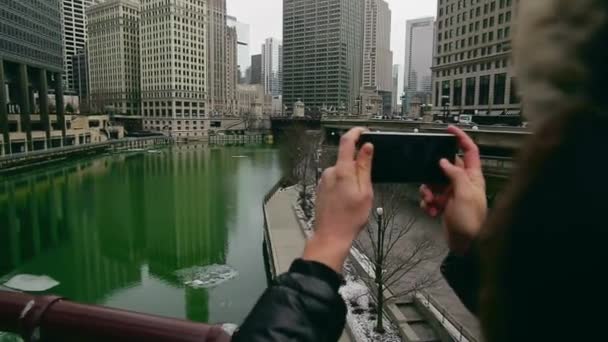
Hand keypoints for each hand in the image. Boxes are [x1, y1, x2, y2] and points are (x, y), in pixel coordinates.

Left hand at [302, 127, 373, 272]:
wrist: (330, 236)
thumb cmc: (350, 218)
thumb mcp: (365, 191)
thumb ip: (365, 167)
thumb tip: (367, 147)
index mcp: (342, 170)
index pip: (347, 141)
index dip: (356, 132)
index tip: (364, 130)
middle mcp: (330, 172)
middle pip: (346, 159)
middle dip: (358, 166)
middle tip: (367, 185)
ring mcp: (323, 180)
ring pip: (341, 171)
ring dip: (351, 178)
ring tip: (356, 199)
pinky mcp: (321, 188)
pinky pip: (335, 180)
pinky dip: (343, 185)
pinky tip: (347, 201)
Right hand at [420, 126, 486, 254]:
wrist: (466, 244)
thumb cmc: (471, 221)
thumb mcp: (464, 193)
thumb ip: (454, 174)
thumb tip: (444, 161)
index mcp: (473, 176)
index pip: (469, 150)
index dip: (461, 138)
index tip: (449, 129)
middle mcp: (463, 182)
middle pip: (445, 167)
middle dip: (432, 174)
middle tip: (430, 183)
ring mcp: (454, 193)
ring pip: (434, 182)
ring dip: (428, 191)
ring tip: (431, 201)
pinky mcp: (446, 204)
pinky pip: (432, 196)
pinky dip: (428, 202)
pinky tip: (432, 210)